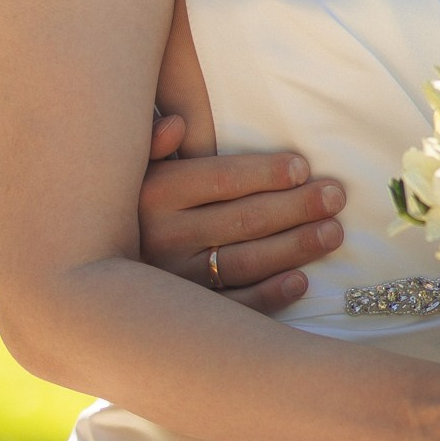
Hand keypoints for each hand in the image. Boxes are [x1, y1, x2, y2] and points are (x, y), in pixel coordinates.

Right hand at [141, 111, 346, 313]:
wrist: (104, 275)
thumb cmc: (136, 205)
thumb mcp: (136, 167)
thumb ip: (154, 141)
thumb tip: (177, 124)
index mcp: (155, 194)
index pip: (221, 179)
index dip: (265, 173)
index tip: (304, 168)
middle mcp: (162, 238)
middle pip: (242, 220)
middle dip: (296, 207)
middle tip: (335, 196)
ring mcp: (175, 282)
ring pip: (244, 262)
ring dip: (295, 247)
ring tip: (332, 232)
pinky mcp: (186, 316)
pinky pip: (235, 306)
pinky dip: (270, 295)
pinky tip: (301, 281)